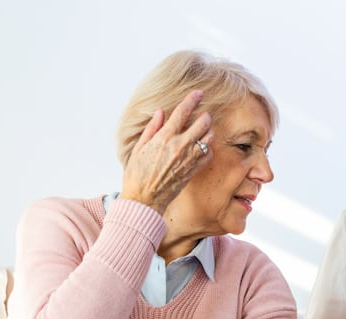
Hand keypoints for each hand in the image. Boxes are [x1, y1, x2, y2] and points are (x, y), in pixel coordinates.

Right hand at [120, 90, 214, 213]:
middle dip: (205, 116)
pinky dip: (208, 149)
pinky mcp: (194, 170)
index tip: (199, 93)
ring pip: (208, 138)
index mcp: (164, 138)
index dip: (192, 100)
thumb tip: (161, 112)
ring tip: (205, 130)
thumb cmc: (137, 174)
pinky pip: (208, 155)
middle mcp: (179, 146)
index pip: (182, 113)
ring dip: (208, 131)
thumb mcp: (139, 148)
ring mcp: (189, 159)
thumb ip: (152, 129)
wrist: (144, 199)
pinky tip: (203, 148)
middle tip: (204, 115)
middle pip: (202, 123)